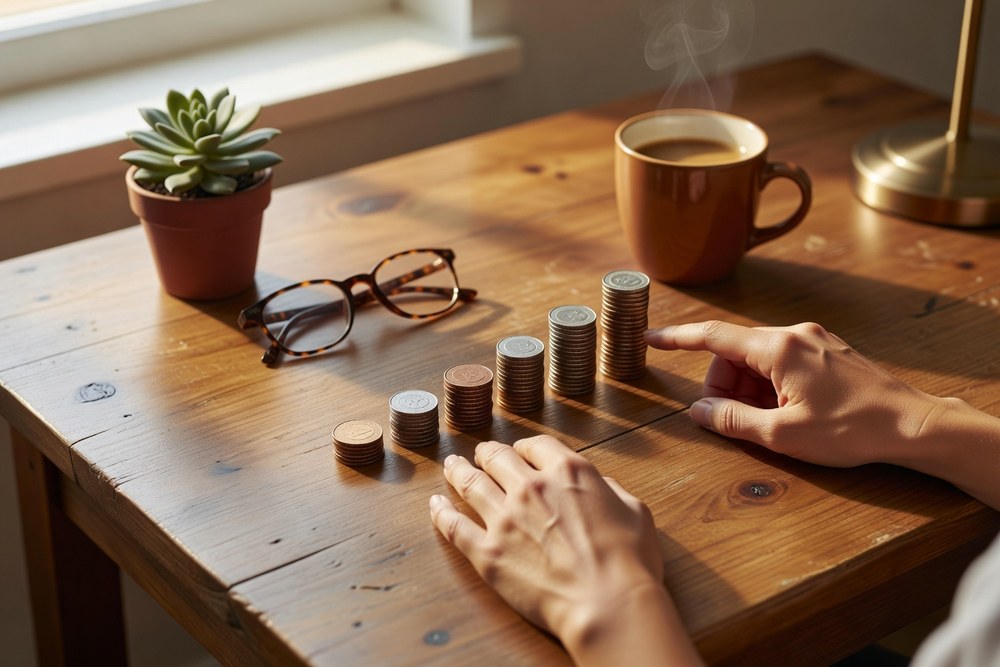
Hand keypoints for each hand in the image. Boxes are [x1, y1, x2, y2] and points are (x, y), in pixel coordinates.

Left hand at [429, 435, 702, 665]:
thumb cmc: (629, 563)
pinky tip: (435, 504)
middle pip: (498, 459)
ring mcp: (505, 518)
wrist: (607, 603)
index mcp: (568, 472)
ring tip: (451, 466)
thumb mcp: (635, 512)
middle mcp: (531, 487)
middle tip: (480, 454)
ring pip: (470, 483)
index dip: (525, 446)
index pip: (537, 446)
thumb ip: (611, 491)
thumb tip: (599, 486)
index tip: (519, 450)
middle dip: (488, 453)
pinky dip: (440, 512)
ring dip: (458, 471)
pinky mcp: (487, 551)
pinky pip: (454, 525)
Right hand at [645, 321, 939, 467]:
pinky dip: (770, 386)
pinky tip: (786, 413)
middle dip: (723, 386)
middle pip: (735, 353)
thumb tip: (696, 411)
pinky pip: (783, 362)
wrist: (914, 425)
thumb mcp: (782, 435)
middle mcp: (795, 334)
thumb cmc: (851, 430)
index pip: (713, 337)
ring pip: (759, 359)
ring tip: (766, 424)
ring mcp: (815, 340)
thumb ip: (731, 420)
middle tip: (731, 422)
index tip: (649, 337)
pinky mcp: (829, 351)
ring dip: (748, 389)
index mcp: (778, 348)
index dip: (676, 338)